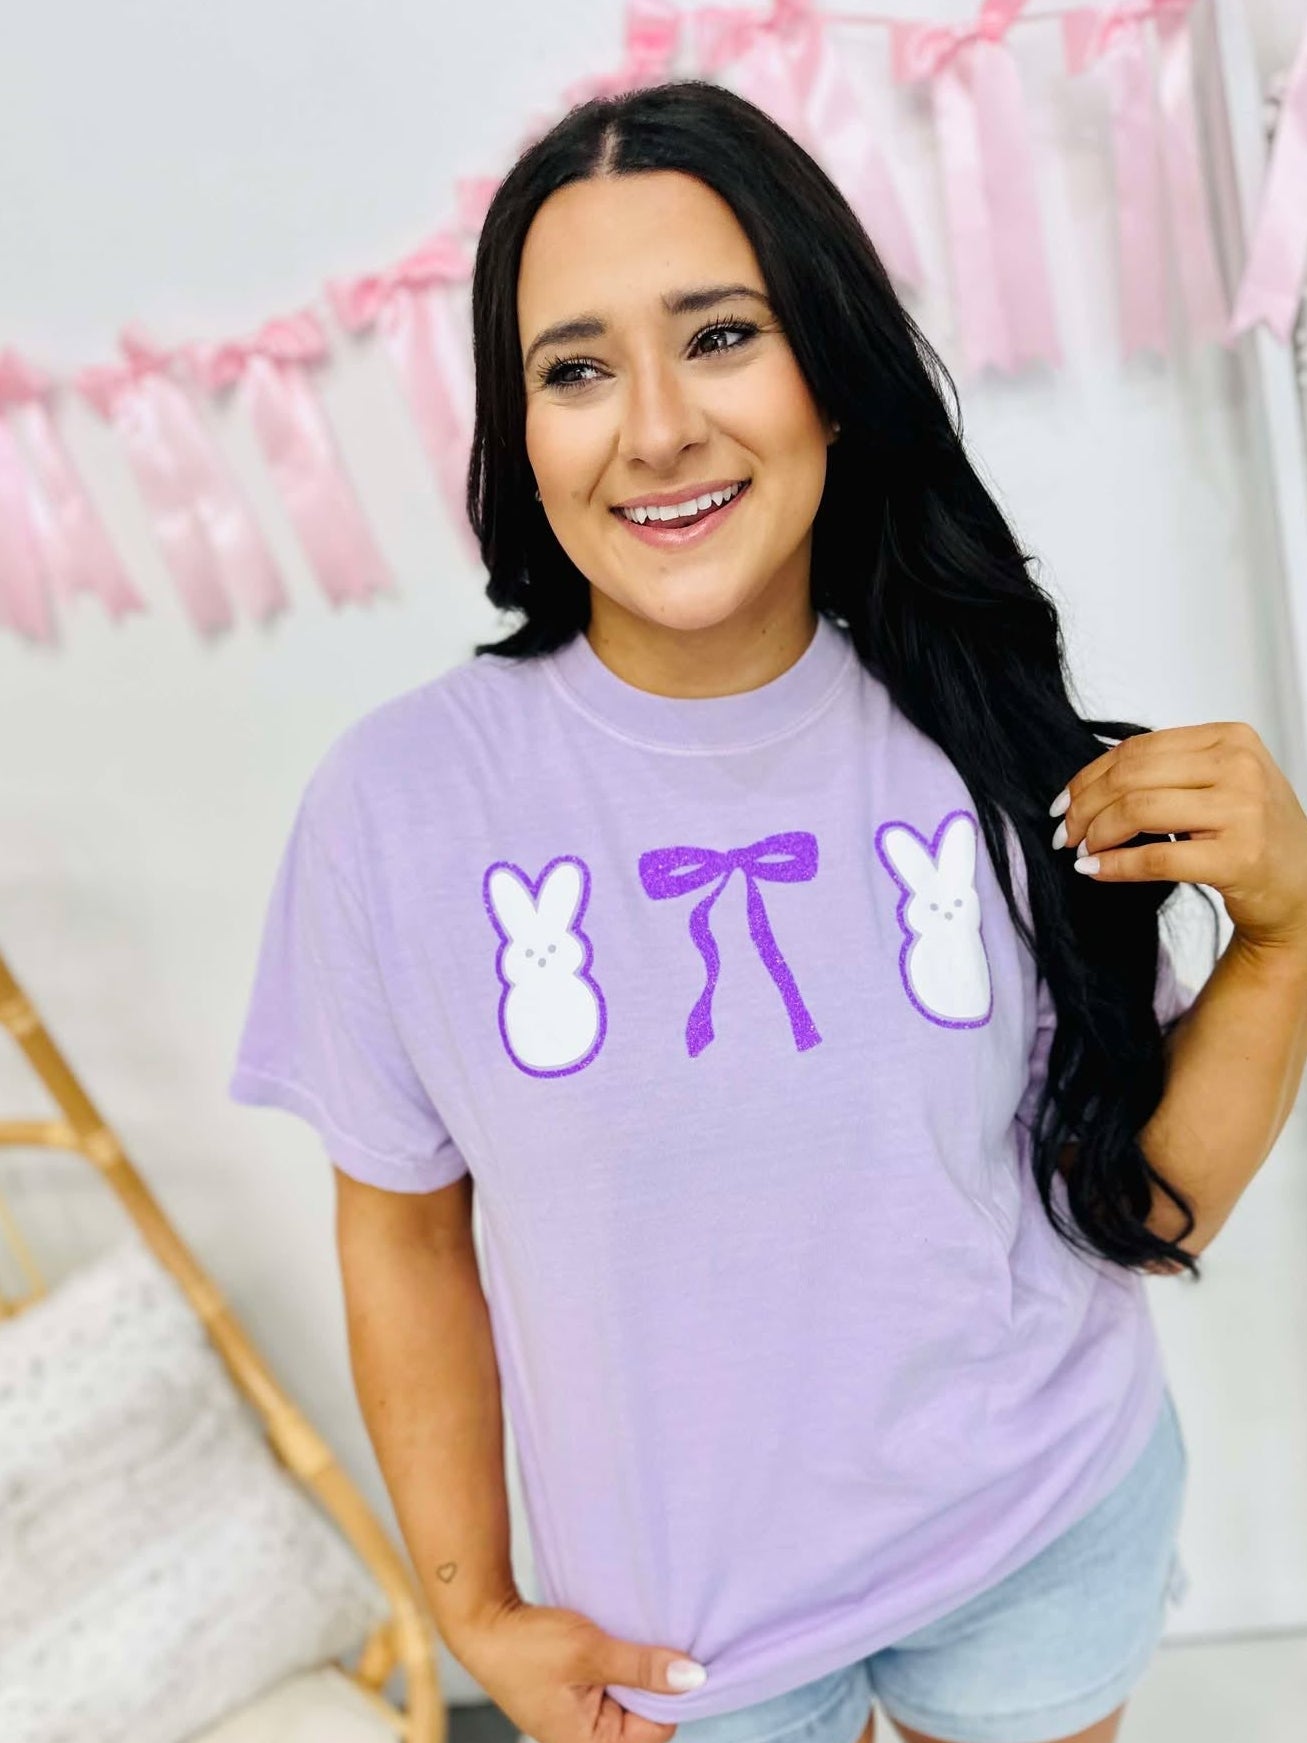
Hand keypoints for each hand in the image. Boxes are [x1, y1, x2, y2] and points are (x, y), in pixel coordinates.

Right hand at [450, 1591, 705, 1742]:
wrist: (483, 1623)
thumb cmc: (526, 1646)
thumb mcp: (591, 1651)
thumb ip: (642, 1667)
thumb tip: (693, 1677)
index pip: (657, 1730)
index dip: (669, 1693)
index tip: (677, 1655)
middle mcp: (586, 1738)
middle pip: (645, 1716)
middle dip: (653, 1680)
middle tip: (654, 1641)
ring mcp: (580, 1717)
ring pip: (630, 1697)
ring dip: (636, 1668)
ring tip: (632, 1638)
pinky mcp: (575, 1695)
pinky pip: (612, 1685)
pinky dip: (619, 1663)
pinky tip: (618, 1639)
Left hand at [1049, 721, 1306, 952]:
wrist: (1301, 888)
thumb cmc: (1252, 834)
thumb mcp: (1218, 784)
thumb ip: (1166, 771)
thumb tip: (1088, 782)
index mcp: (1231, 738)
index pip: (1138, 749)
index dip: (1089, 775)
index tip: (1064, 801)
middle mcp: (1241, 766)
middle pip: (1131, 777)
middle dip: (1085, 806)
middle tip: (1065, 831)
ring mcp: (1243, 810)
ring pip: (1138, 811)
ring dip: (1096, 834)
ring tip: (1081, 850)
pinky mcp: (1239, 856)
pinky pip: (1156, 858)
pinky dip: (1115, 866)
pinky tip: (1095, 871)